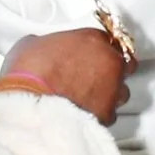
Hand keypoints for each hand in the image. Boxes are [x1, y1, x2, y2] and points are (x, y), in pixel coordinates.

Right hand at [0, 30, 126, 125]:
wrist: (31, 105)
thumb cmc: (30, 74)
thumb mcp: (31, 44)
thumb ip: (48, 44)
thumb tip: (42, 49)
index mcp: (92, 39)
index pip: (108, 39)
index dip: (98, 49)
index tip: (92, 54)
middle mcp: (108, 62)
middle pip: (124, 64)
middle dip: (113, 70)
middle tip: (96, 75)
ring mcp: (112, 89)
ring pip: (122, 91)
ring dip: (110, 94)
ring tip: (90, 97)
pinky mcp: (107, 114)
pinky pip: (110, 114)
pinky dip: (100, 115)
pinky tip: (86, 114)